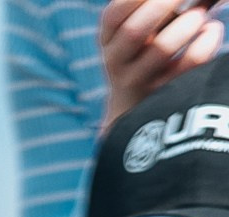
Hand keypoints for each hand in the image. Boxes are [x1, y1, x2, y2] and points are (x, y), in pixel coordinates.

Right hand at [104, 0, 224, 127]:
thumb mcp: (135, 33)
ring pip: (162, 48)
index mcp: (108, 39)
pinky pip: (191, 61)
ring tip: (201, 13)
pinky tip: (211, 31)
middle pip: (133, 31)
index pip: (114, 14)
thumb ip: (151, 10)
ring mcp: (139, 79)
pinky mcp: (165, 91)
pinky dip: (208, 40)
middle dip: (163, 5)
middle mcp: (117, 61)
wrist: (135, 105)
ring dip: (188, 24)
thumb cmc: (143, 53)